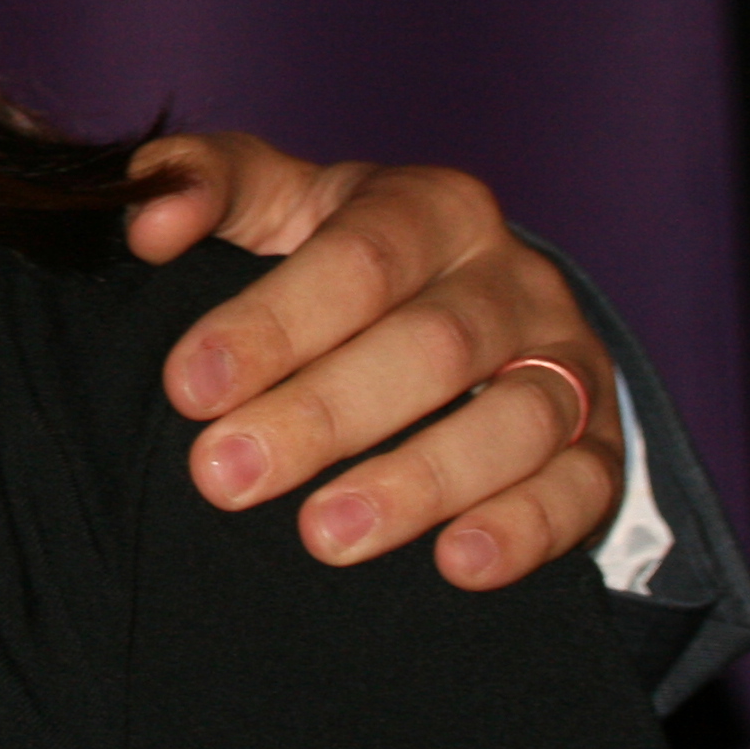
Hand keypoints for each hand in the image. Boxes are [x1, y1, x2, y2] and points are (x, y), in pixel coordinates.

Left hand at [126, 133, 621, 589]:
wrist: (459, 302)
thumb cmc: (333, 253)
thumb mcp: (271, 200)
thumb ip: (198, 184)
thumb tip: (149, 223)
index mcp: (430, 205)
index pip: (357, 258)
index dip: (273, 322)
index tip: (188, 387)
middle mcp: (511, 277)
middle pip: (428, 347)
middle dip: (321, 417)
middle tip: (225, 476)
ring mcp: (567, 360)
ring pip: (511, 422)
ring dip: (415, 485)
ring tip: (322, 537)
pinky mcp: (599, 442)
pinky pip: (581, 487)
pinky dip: (524, 529)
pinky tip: (457, 564)